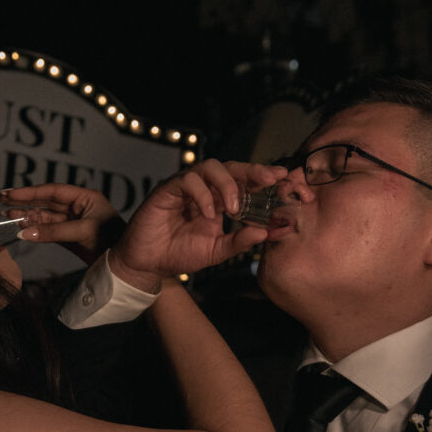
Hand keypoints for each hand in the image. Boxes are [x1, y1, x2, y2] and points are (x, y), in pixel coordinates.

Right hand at [0, 184, 123, 264]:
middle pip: (47, 202)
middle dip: (25, 201)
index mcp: (86, 198)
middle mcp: (79, 208)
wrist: (127, 266)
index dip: (31, 192)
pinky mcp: (71, 238)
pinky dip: (36, 229)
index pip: (54, 191)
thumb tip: (26, 232)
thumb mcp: (83, 233)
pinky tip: (22, 227)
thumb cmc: (113, 242)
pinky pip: (50, 231)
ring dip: (27, 216)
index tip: (10, 193)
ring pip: (46, 217)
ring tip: (7, 215)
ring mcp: (75, 223)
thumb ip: (54, 232)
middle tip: (1, 199)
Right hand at [108, 160, 286, 291]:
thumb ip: (239, 242)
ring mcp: (185, 187)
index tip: (284, 179)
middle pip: (231, 167)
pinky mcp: (167, 190)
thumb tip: (265, 232)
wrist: (147, 264)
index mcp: (218, 201)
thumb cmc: (178, 254)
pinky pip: (188, 180)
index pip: (244, 182)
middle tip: (271, 179)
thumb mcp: (216, 252)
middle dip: (253, 171)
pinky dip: (203, 195)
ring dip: (227, 184)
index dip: (263, 178)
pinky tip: (209, 214)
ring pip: (210, 167)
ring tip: (234, 208)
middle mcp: (204, 189)